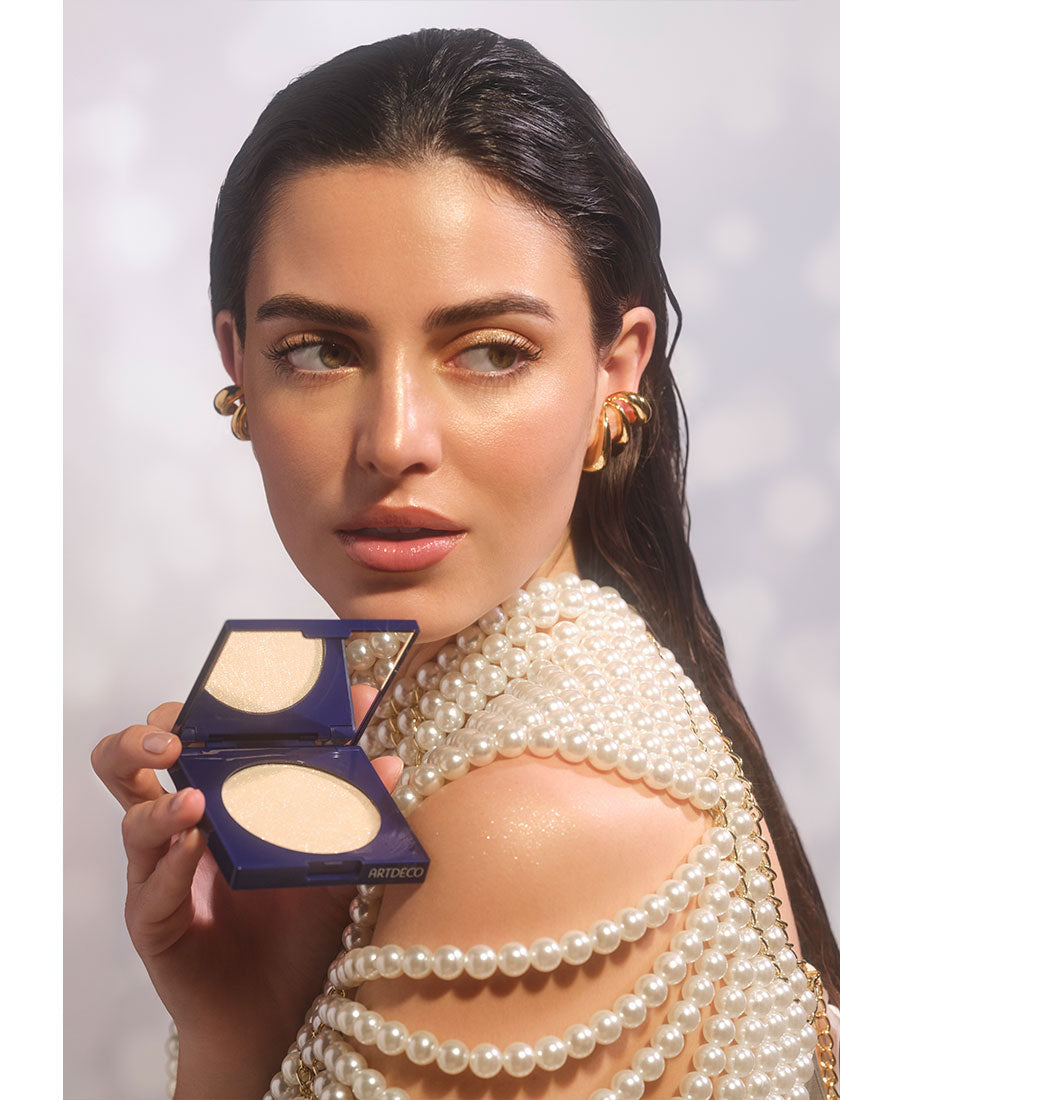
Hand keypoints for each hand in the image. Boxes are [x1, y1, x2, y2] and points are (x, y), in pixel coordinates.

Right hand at [91, 687, 400, 1096]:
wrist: (278, 1004)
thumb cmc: (297, 922)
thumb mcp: (330, 855)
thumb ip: (353, 808)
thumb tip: (390, 759)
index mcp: (216, 796)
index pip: (195, 735)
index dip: (209, 704)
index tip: (243, 679)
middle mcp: (179, 826)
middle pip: (130, 761)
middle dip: (147, 736)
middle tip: (177, 735)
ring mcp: (159, 872)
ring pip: (130, 817)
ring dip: (158, 801)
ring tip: (194, 799)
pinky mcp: (154, 922)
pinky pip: (149, 887)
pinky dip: (171, 863)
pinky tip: (196, 847)